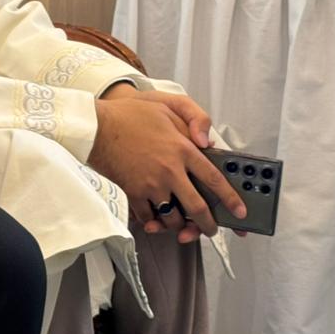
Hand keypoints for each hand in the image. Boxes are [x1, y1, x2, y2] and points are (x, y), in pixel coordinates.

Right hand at [89, 90, 246, 243]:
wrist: (95, 126)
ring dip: (179, 224)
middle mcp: (170, 170)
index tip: (239, 211)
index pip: (214, 179)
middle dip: (208, 225)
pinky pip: (148, 216)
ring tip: (180, 222)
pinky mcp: (133, 192)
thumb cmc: (129, 114)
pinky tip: (154, 218)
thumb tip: (208, 141)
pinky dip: (153, 220)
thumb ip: (195, 118)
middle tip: (211, 229)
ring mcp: (151, 184)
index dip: (230, 199)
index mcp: (182, 149)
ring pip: (173, 217)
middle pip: (198, 208)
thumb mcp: (167, 104)